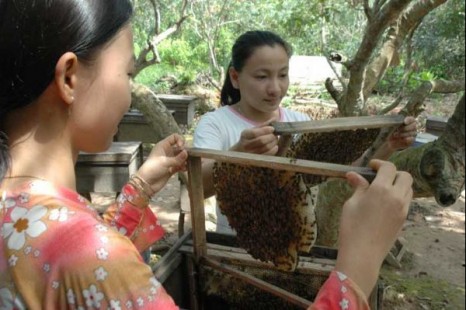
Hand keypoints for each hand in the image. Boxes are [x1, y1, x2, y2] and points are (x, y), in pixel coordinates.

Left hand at [136, 134, 187, 193]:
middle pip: (179, 148)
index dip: (180, 140)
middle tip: (187, 157)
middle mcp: (167, 152)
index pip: (174, 137)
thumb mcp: (165, 162)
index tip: (182, 147)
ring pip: (181, 157)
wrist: (146, 183)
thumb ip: (177, 158)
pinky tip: (184, 169)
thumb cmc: (152, 169)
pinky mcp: (171, 169)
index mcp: (163, 146)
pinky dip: (183, 167)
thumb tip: (187, 153)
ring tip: (186, 164)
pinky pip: (180, 165)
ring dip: (185, 160)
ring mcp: (169, 160)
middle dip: (184, 151)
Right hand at [231, 122, 278, 154]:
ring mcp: (251, 153)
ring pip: (265, 148)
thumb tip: (275, 118)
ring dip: (274, 143)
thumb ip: (264, 125)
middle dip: (271, 137)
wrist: (239, 152)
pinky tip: (275, 146)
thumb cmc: (248, 139)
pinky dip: (273, 150)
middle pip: (261, 141)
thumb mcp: (253, 130)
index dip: (265, 130)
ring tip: (275, 140)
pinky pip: (267, 155)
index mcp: (245, 135)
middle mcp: (246, 145)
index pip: (255, 133)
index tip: (272, 128)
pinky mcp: (256, 159)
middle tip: (275, 134)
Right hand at [336, 160, 412, 296]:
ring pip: (408, 189)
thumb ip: (358, 187)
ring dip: (398, 184)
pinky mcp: (403, 220)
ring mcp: (402, 209)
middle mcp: (396, 197)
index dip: (380, 164)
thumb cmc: (351, 228)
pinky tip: (385, 203)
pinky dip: (399, 196)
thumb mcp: (351, 204)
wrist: (362, 254)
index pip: (389, 168)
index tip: (371, 166)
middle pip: (405, 176)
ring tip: (382, 190)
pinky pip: (406, 201)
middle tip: (379, 177)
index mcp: (381, 189)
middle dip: (394, 173)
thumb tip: (353, 175)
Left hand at [387, 116, 416, 150]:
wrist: (386, 141)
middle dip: (405, 128)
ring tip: (395, 135)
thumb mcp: (388, 122)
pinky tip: (402, 139)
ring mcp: (412, 134)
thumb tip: (395, 110)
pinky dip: (408, 139)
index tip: (405, 122)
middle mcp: (411, 127)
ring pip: (413, 133)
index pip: (412, 119)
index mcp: (407, 121)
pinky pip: (413, 139)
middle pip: (413, 126)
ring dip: (404, 134)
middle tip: (396, 130)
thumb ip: (393, 116)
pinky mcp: (411, 141)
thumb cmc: (388, 130)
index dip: (409, 120)